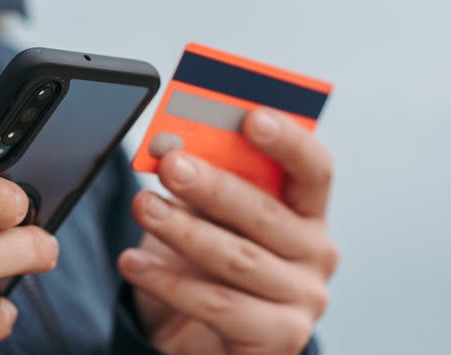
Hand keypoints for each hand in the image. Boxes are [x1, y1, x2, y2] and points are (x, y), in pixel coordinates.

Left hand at [118, 108, 337, 354]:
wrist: (196, 337)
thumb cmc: (205, 262)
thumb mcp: (207, 217)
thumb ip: (203, 181)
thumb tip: (171, 144)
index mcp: (308, 211)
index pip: (314, 169)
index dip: (288, 141)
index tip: (251, 117)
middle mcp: (318, 254)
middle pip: (267, 213)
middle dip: (214, 185)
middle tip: (171, 164)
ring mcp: (303, 300)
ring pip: (237, 259)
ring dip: (183, 230)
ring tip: (142, 206)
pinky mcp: (280, 338)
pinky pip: (219, 305)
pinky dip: (169, 282)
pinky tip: (133, 262)